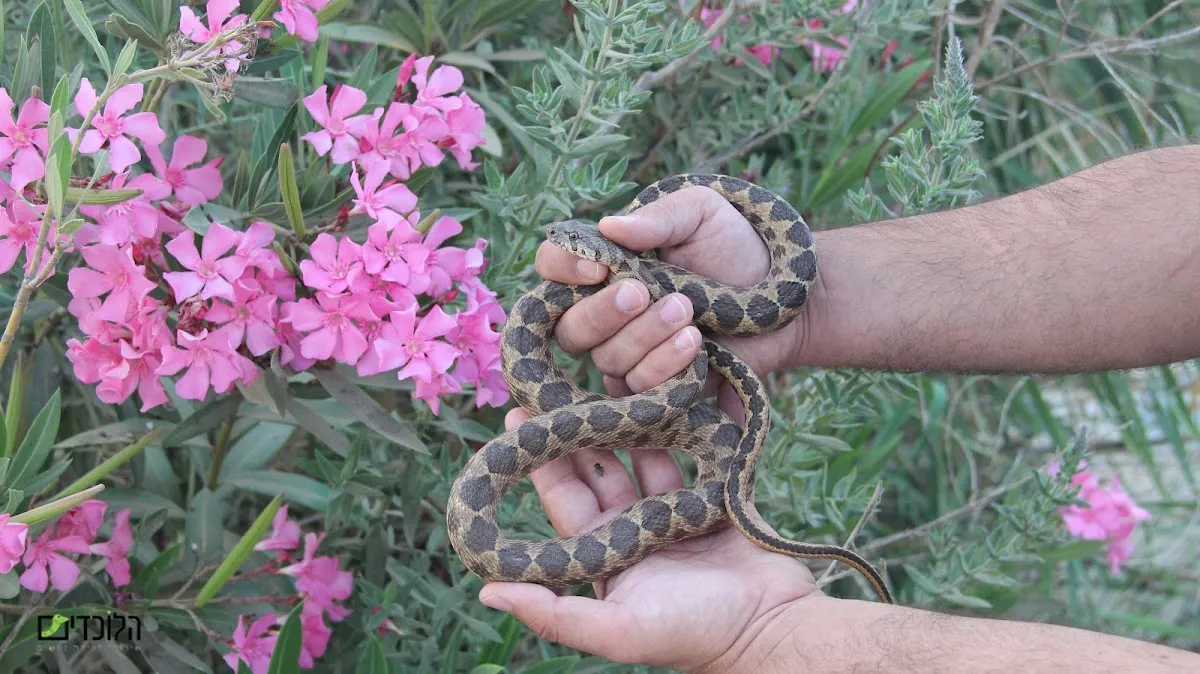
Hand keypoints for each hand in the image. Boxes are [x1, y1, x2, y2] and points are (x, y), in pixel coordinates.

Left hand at [478, 406, 820, 671]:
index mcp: (607, 556)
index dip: (544, 463)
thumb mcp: (617, 630)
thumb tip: (486, 593)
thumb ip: (552, 614)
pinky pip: (692, 450)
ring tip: (608, 371)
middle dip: (579, 430)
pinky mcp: (714, 494)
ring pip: (645, 452)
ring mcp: (675, 510)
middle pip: (601, 469)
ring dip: (628, 418)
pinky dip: (680, 423)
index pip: (566, 499)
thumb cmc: (694, 632)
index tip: (519, 419)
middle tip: (558, 383)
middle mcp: (635, 530)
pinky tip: (664, 388)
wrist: (774, 626)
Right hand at [532, 184, 818, 399]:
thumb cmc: (732, 245)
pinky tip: (695, 343)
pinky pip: (640, 390)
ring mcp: (627, 355)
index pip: (553, 267)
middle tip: (641, 292)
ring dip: (643, 336)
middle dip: (602, 311)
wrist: (781, 292)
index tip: (598, 266)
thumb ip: (657, 219)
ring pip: (606, 360)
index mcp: (603, 266)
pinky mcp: (655, 390)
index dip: (562, 268)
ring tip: (686, 310)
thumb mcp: (699, 213)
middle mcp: (604, 314)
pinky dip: (664, 365)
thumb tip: (610, 227)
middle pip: (571, 327)